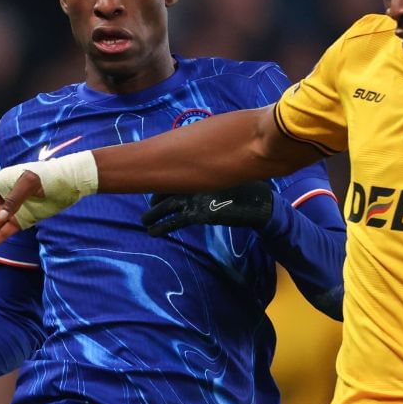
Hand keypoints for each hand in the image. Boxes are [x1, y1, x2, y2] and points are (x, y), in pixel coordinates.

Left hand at [141, 181, 275, 236]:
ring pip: (164, 206)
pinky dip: (161, 227)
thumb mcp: (225, 175)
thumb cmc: (246, 187)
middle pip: (164, 187)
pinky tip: (153, 232)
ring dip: (152, 214)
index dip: (162, 180)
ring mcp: (193, 198)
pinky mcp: (197, 215)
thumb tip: (204, 174)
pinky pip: (174, 221)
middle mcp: (192, 182)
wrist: (257, 202)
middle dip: (155, 198)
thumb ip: (211, 175)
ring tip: (145, 221)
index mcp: (197, 170)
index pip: (171, 173)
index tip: (157, 187)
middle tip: (150, 207)